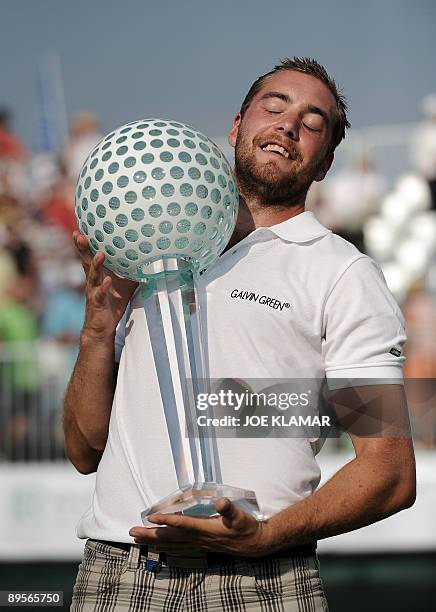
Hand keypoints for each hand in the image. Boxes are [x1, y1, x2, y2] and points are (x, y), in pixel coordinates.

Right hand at [73, 231, 136, 338]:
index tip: (80, 228)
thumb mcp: (125, 285)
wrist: (102, 329)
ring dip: (96, 265)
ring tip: (100, 254)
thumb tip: (148, 260)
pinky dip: (104, 287)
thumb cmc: (112, 304)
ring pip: (92, 276)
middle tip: (78, 234)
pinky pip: (100, 294)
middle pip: (85, 262)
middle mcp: (92, 282)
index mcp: (96, 276)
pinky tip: (108, 280)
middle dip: (82, 248)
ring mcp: (93, 293)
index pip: (89, 257)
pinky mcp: (97, 304)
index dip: (84, 244)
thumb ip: (132, 272)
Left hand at [129, 498, 272, 557]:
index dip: (168, 521)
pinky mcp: (200, 546)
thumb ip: (229, 509)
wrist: (254, 544)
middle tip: (132, 532)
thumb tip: (221, 502)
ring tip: (137, 539)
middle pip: (171, 537)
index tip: (152, 517)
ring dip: (153, 541)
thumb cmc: (246, 528)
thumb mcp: (240, 516)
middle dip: (150, 534)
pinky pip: (177, 548)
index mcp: (206, 529)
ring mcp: (198, 544)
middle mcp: (199, 539)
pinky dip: (165, 547)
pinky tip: (157, 546)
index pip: (183, 525)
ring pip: (171, 544)